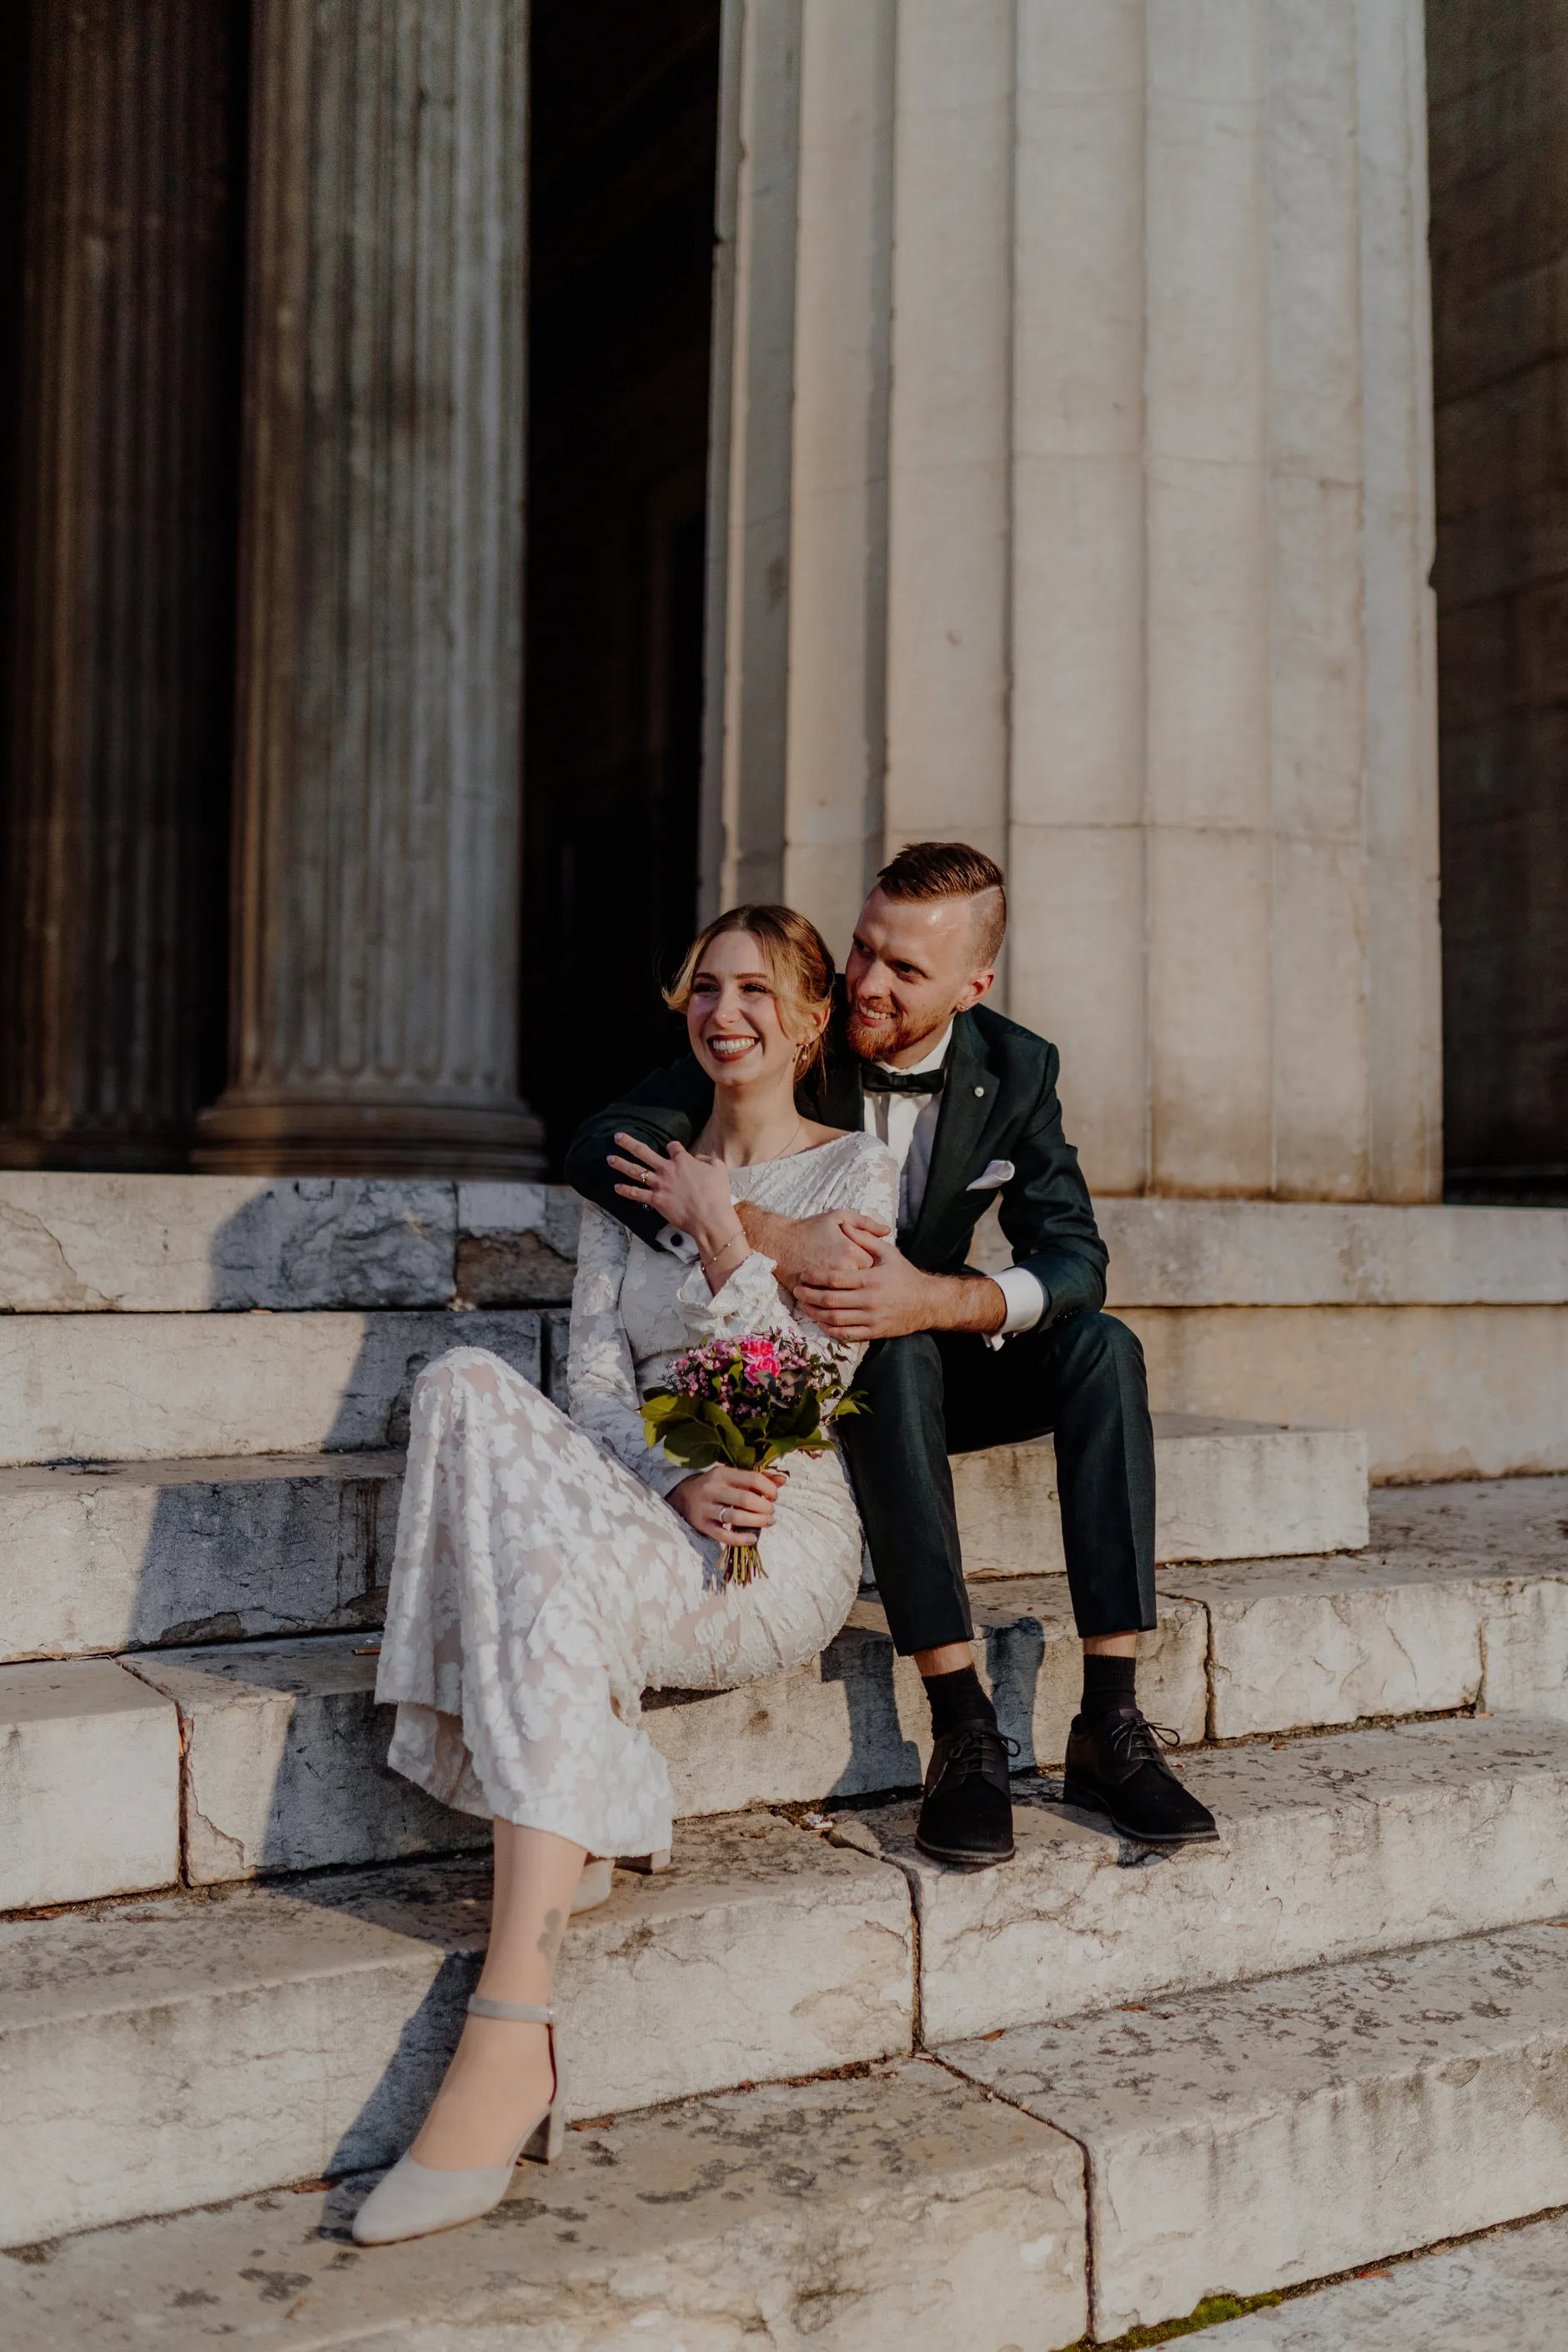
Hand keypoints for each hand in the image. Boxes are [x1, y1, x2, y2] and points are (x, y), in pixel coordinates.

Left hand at [609, 1132, 738, 1258]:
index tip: (672, 1148)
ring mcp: (659, 1185)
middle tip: (618, 1137)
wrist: (710, 1216)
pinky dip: (625, 1191)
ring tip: (610, 1158)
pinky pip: (636, 1194)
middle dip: (629, 1143)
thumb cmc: (716, 1194)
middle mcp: (667, 1169)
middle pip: (644, 1152)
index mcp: (683, 1160)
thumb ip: (706, 1160)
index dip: (673, 1147)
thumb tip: (698, 1159)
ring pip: (635, 1171)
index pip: (673, 1147)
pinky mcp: (656, 1200)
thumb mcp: (718, 1169)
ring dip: (621, 1164)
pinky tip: (616, 1187)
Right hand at [669, 1464, 787, 1541]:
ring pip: (735, 1518)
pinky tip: (753, 1538)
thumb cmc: (715, 1486)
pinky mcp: (702, 1526)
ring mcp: (706, 1509)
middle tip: (771, 1511)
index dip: (769, 1488)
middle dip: (765, 1508)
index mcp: (722, 1474)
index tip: (774, 1496)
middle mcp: (712, 1490)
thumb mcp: (732, 1477)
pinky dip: (741, 1539)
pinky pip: (724, 1536)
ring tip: (768, 1522)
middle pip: (745, 1500)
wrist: (682, 1496)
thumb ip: (757, 1478)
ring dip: (757, 1522)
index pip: (752, 1479)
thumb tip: (783, 1480)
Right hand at [738, 1205, 888, 1292]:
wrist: (779, 1243)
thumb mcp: (838, 1216)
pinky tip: (837, 1300)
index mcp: (852, 1252)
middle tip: (860, 1281)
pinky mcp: (816, 1296)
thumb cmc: (810, 1228)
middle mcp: (843, 1271)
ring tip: (850, 1292)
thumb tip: (887, 1230)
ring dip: (852, 1297)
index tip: (866, 1266)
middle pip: (865, 1286)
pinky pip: (834, 1306)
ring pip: (850, 1299)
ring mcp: (829, 1286)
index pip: (874, 1268)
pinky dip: (838, 1305)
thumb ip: (865, 1223)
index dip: (871, 1268)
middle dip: (864, 1285)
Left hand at [796, 1230, 1004, 1341]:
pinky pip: (846, 1334)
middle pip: (830, 1301)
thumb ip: (864, 1239)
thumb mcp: (888, 1252)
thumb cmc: (905, 1275)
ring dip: (815, 1313)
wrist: (927, 1303)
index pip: (835, 1279)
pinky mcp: (873, 1332)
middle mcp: (870, 1301)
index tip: (804, 1274)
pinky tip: (821, 1321)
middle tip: (797, 1290)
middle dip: (809, 1296)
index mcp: (871, 1279)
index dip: (815, 1277)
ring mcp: (871, 1319)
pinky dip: (829, 1329)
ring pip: (835, 1319)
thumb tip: (843, 1225)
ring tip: (805, 1306)